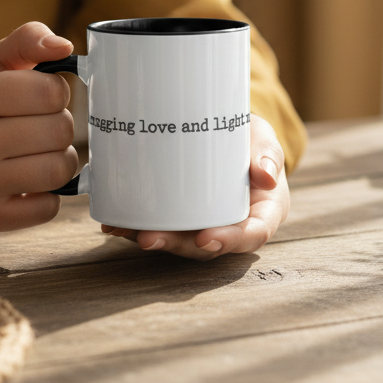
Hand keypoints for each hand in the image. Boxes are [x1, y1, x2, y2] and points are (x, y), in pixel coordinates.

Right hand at [0, 22, 77, 230]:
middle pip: (60, 131)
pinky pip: (49, 208)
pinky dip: (48, 195)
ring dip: (60, 159)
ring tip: (39, 152)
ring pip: (59, 170)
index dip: (55, 93)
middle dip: (58, 125)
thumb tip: (65, 46)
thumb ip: (30, 39)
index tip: (40, 97)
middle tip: (39, 126)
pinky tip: (28, 181)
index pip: (52, 92)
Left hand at [100, 114, 289, 259]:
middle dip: (175, 245)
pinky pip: (162, 227)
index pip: (250, 236)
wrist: (233, 136)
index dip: (227, 242)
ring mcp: (205, 225)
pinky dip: (137, 227)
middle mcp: (232, 227)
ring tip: (123, 229)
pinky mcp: (182, 219)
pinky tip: (114, 222)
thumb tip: (266, 175)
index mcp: (261, 215)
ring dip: (151, 239)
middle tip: (148, 237)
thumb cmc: (253, 143)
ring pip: (179, 241)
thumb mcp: (266, 141)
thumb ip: (268, 154)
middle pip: (206, 246)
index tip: (205, 239)